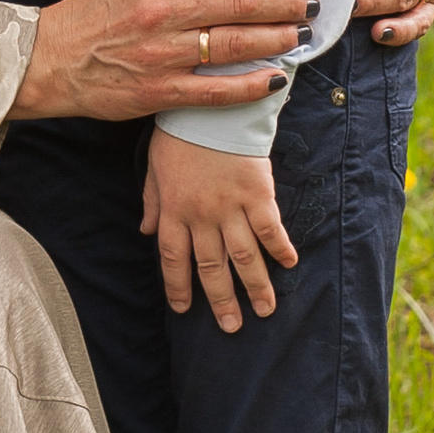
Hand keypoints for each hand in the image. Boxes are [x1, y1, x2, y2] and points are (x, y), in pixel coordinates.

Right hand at [10, 0, 311, 124]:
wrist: (47, 60)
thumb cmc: (93, 13)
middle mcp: (162, 11)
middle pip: (240, 1)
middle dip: (286, 1)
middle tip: (312, 2)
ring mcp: (161, 54)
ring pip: (234, 43)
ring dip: (277, 39)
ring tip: (301, 33)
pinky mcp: (158, 91)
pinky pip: (215, 90)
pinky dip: (250, 85)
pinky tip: (275, 78)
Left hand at [142, 132, 297, 329]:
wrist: (210, 106)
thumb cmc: (179, 134)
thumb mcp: (155, 167)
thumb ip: (152, 202)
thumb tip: (144, 231)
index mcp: (173, 210)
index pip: (172, 259)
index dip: (178, 287)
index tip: (184, 309)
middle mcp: (201, 215)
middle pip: (211, 267)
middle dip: (221, 300)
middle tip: (231, 326)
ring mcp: (230, 206)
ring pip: (243, 256)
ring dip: (255, 286)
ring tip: (265, 310)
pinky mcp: (257, 193)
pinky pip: (270, 228)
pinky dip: (279, 248)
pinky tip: (288, 265)